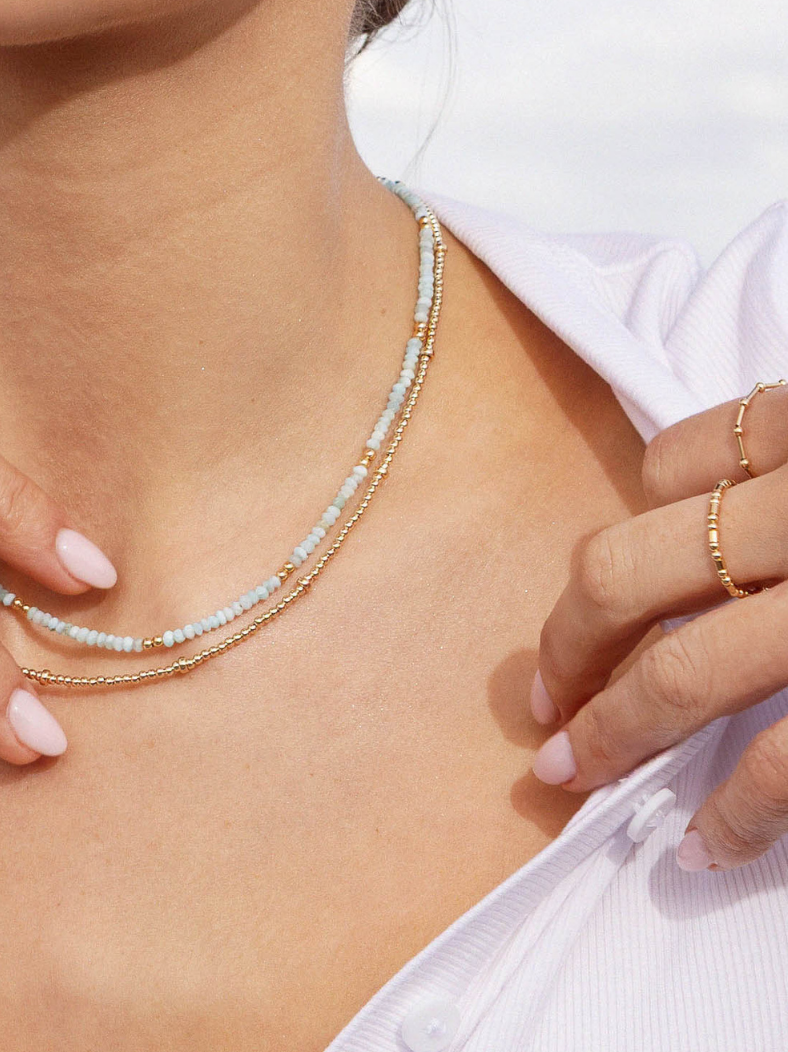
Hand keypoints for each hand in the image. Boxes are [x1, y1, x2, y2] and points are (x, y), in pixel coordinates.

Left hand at [531, 381, 787, 870]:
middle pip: (630, 570)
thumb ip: (776, 464)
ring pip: (681, 670)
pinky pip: (782, 758)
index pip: (670, 466)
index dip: (624, 529)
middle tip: (543, 704)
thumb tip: (687, 514)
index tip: (603, 595)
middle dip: (570, 646)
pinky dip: (735, 814)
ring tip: (572, 777)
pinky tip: (701, 844)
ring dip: (612, 737)